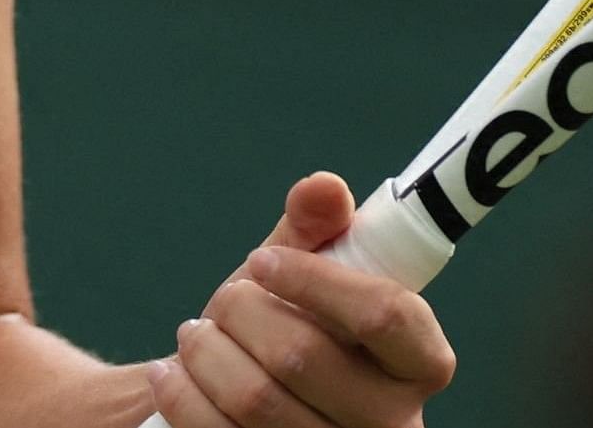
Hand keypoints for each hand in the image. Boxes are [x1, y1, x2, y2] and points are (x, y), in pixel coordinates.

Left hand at [144, 173, 456, 426]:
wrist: (235, 406)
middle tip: (223, 302)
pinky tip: (173, 374)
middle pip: (304, 355)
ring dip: (206, 353)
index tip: (262, 260)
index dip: (316, 280)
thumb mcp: (298, 278)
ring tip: (194, 336)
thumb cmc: (280, 332)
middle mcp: (393, 424)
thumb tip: (324, 187)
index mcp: (420, 362)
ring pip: (256, 399)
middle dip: (241, 312)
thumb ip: (315, 230)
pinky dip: (184, 395)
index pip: (387, 314)